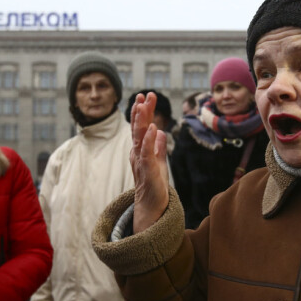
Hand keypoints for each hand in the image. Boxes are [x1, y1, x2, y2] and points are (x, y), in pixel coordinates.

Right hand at [130, 92, 169, 232]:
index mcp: (141, 149)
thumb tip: (162, 132)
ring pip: (140, 137)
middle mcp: (138, 153)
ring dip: (142, 121)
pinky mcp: (147, 171)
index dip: (143, 112)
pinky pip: (147, 153)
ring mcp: (141, 161)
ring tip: (144, 106)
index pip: (141, 127)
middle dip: (141, 111)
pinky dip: (149, 141)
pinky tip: (154, 128)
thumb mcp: (159, 161)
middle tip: (144, 95)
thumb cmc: (155, 185)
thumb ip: (159, 147)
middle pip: (139, 128)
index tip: (145, 96)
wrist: (151, 206)